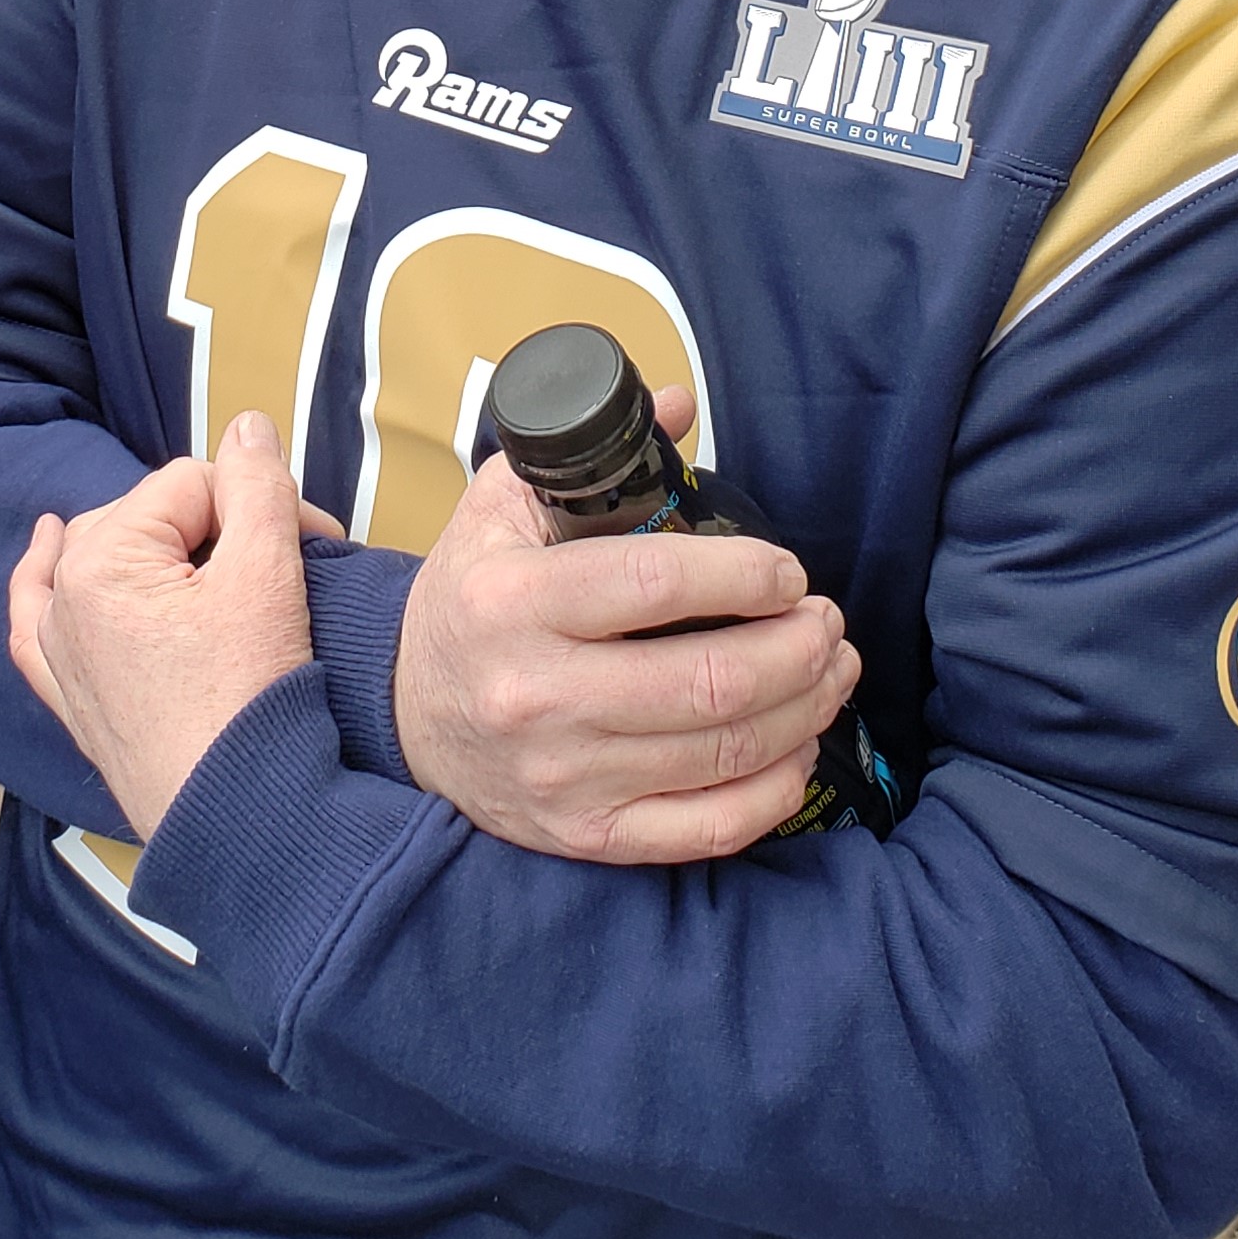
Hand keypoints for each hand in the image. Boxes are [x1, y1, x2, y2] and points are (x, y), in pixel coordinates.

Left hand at [8, 410, 315, 843]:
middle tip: (286, 571)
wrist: (235, 821)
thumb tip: (245, 427)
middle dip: (220, 530)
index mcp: (104, 557)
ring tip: (199, 553)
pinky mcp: (67, 696)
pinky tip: (44, 547)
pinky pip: (37, 621)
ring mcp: (60, 651)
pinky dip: (41, 582)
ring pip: (98, 556)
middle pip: (151, 518)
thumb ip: (258, 487)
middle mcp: (65, 597)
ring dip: (145, 544)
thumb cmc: (250, 700)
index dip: (263, 503)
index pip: (195, 484)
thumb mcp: (268, 577)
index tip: (320, 546)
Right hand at [393, 387, 859, 864]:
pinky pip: (708, 827)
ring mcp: (565, 776)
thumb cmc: (470, 603)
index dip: (745, 576)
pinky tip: (798, 746)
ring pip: (723, 751)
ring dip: (806, 708)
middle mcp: (536, 695)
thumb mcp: (500, 510)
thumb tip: (682, 403)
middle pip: (709, 681)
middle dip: (798, 647)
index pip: (654, 584)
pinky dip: (774, 788)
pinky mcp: (587, 836)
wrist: (406, 719)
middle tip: (826, 621)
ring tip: (831, 667)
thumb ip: (590, 455)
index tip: (787, 571)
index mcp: (511, 602)